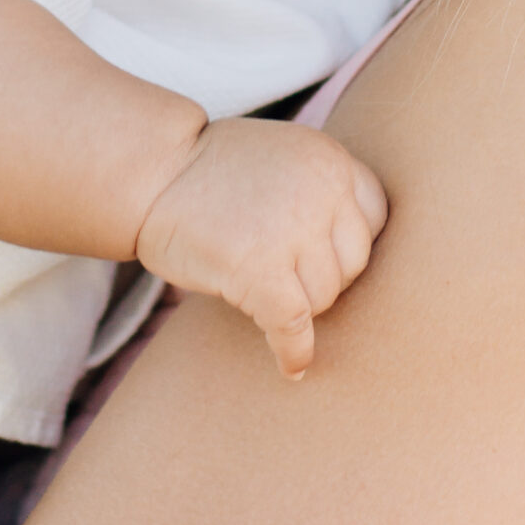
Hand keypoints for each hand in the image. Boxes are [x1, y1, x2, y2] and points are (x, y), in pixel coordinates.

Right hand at [134, 119, 388, 380]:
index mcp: (330, 159)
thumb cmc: (208, 170)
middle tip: (283, 280)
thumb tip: (349, 261)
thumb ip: (318, 193)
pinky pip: (294, 327)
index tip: (326, 261)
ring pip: (324, 297)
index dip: (349, 244)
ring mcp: (294, 229)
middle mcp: (322, 190)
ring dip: (297, 307)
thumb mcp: (283, 158)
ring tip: (261, 294)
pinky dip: (293, 352)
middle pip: (353, 263)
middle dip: (322, 279)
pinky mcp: (260, 268)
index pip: (374, 217)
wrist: (150, 171)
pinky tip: (290, 367)